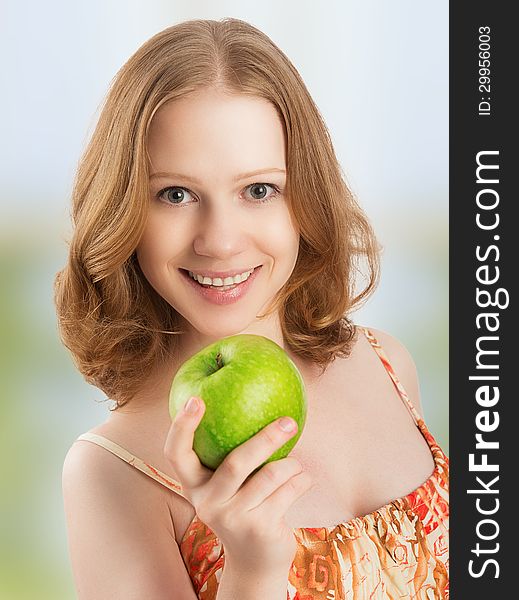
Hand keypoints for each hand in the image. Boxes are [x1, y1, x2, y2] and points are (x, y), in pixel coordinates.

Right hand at [164, 396, 313, 574]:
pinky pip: (288, 492)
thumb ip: (230, 452)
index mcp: (193, 485)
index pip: (175, 454)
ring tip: (296, 463)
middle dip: (266, 438)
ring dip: (291, 464)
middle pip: (235, 463)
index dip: (181, 426)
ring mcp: (232, 518)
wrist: (254, 562)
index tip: (196, 399)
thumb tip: (253, 398)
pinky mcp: (259, 530)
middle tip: (288, 422)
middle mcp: (207, 502)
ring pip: (270, 476)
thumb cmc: (242, 505)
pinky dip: (301, 480)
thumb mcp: (227, 484)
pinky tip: (303, 479)